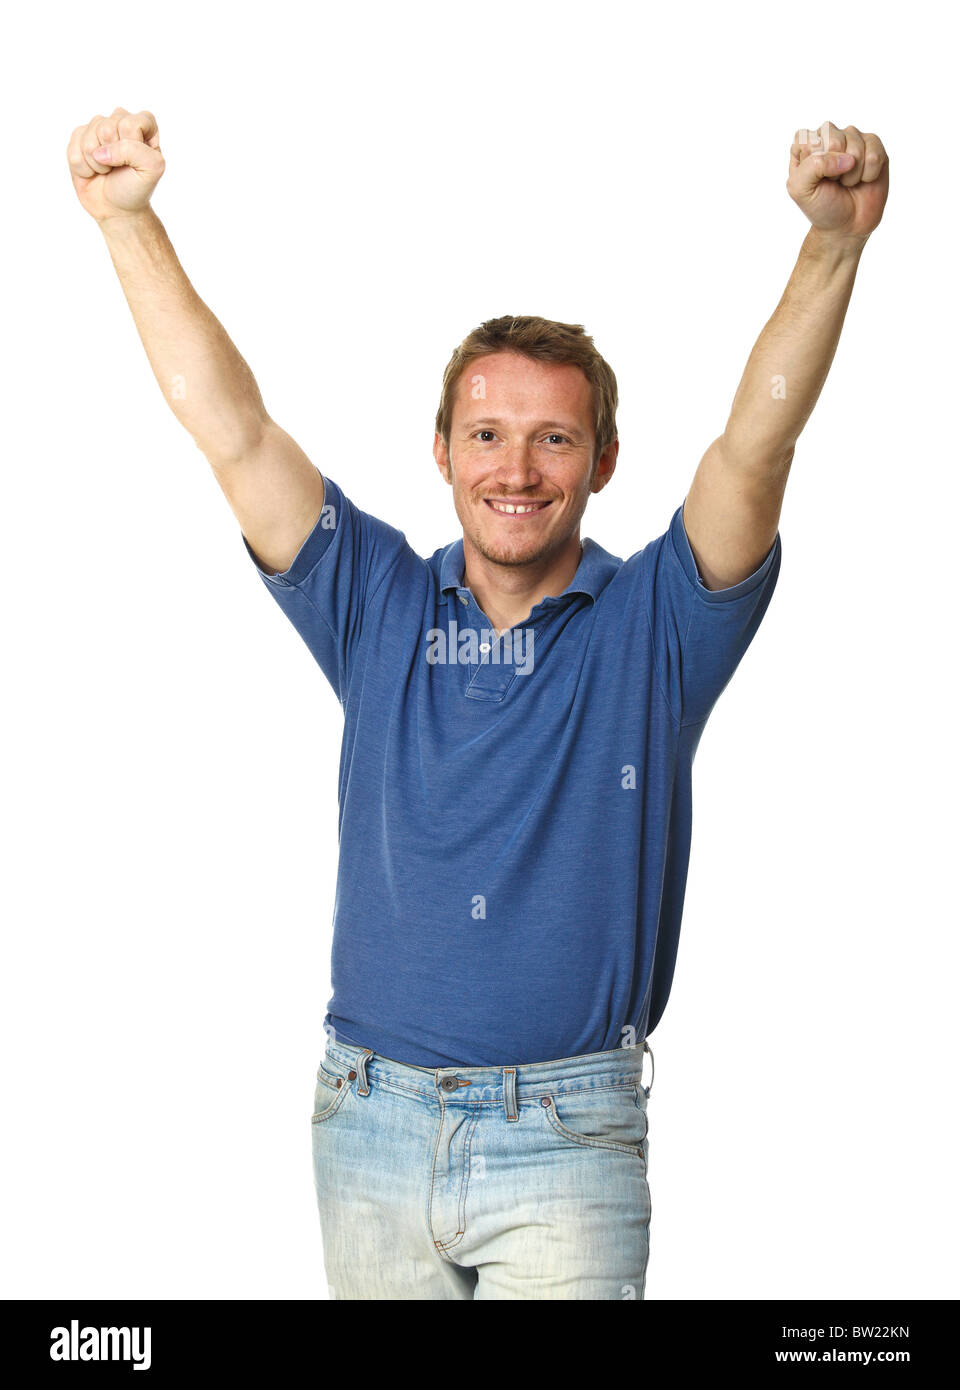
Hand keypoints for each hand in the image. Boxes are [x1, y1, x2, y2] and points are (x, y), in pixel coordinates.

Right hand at [66, 107, 164, 222]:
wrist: (117, 208)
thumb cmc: (136, 187)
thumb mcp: (151, 170)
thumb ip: (135, 150)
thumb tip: (101, 152)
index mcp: (143, 123)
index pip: (130, 123)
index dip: (130, 146)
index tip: (135, 162)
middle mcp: (118, 120)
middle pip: (106, 128)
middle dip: (112, 156)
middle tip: (118, 167)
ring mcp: (96, 128)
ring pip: (87, 139)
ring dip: (97, 164)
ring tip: (107, 170)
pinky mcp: (78, 138)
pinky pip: (73, 151)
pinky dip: (83, 168)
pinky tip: (93, 171)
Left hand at [787, 121, 888, 244]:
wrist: (847, 225)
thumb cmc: (820, 206)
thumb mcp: (800, 189)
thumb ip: (812, 165)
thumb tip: (847, 158)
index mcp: (805, 144)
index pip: (811, 140)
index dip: (816, 165)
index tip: (816, 181)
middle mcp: (829, 135)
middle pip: (836, 139)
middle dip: (835, 169)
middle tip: (834, 181)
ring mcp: (853, 138)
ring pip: (857, 147)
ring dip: (853, 174)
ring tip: (847, 182)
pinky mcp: (874, 145)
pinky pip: (875, 154)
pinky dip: (869, 174)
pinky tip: (863, 180)